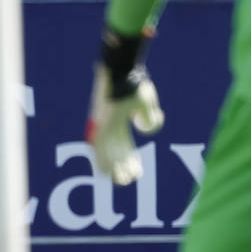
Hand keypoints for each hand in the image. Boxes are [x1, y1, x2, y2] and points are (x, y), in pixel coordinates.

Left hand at [85, 28, 163, 185]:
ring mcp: (102, 123)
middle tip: (130, 179)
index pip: (123, 143)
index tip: (137, 170)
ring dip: (113, 168)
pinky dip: (102, 161)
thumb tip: (144, 127)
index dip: (130, 158)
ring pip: (106, 152)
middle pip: (115, 150)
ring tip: (120, 181)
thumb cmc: (134, 82)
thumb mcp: (147, 104)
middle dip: (123, 166)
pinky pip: (99, 147)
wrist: (122, 70)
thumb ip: (150, 119)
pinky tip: (105, 173)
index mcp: (119, 117)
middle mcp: (107, 123)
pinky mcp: (100, 124)